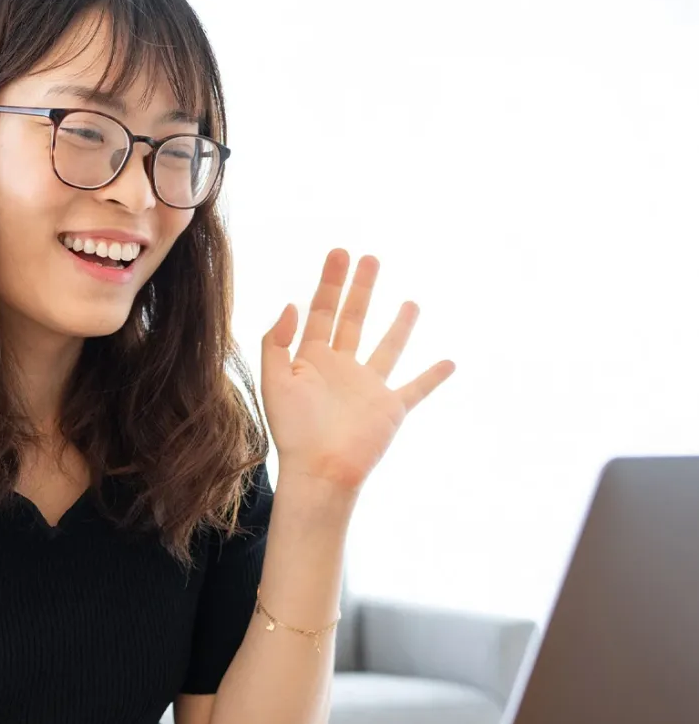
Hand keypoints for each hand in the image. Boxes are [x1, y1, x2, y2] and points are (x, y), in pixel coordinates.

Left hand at [260, 248, 454, 491]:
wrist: (320, 470)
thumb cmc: (293, 431)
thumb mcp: (274, 381)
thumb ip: (277, 342)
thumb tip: (291, 305)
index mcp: (312, 360)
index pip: (322, 311)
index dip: (330, 282)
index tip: (340, 253)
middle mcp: (342, 368)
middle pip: (353, 319)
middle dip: (361, 289)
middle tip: (370, 258)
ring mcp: (368, 387)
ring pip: (387, 348)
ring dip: (400, 326)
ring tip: (411, 302)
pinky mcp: (391, 408)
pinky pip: (416, 388)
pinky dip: (433, 377)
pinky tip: (448, 363)